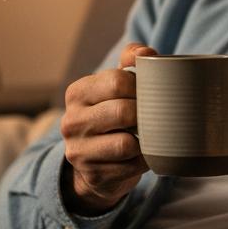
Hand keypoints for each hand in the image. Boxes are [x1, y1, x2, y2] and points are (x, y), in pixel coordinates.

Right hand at [60, 43, 154, 213]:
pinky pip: (129, 167)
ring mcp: (78, 151)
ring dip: (144, 141)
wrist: (97, 162)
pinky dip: (142, 162)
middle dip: (145, 114)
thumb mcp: (117, 84)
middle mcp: (71, 121)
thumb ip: (131, 60)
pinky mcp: (92, 175)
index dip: (142, 87)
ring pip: (126, 144)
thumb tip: (146, 53)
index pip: (117, 81)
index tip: (151, 92)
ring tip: (148, 136)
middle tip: (155, 116)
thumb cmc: (113, 112)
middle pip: (123, 112)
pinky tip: (141, 156)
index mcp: (77, 92)